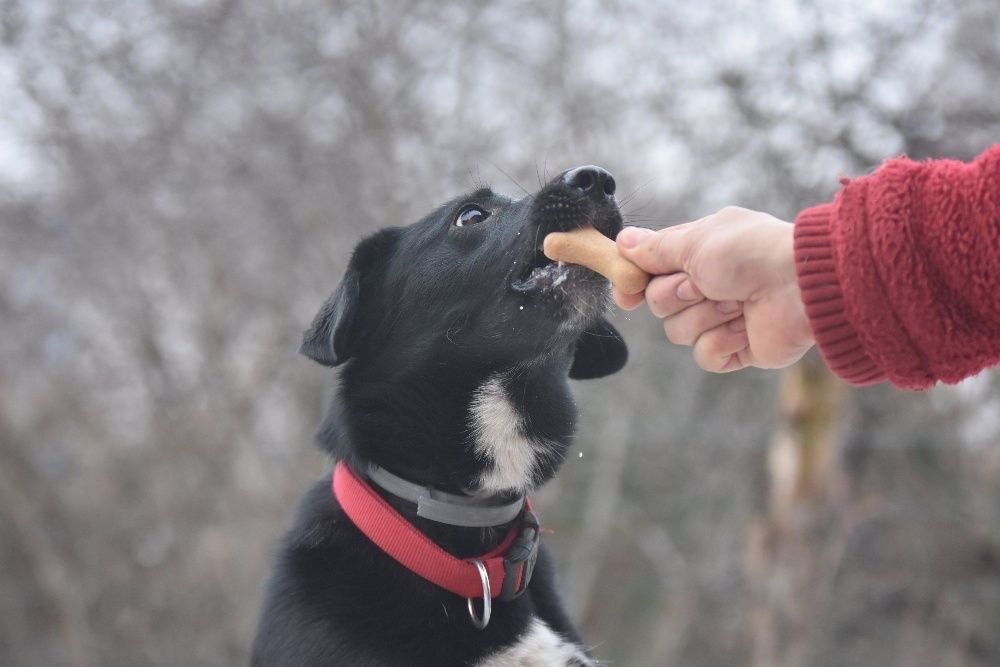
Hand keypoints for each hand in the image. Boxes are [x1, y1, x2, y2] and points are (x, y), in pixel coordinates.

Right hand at [613, 207, 814, 371]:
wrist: (802, 285)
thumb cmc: (749, 253)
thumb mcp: (693, 241)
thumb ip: (655, 248)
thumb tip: (623, 241)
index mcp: (699, 253)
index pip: (653, 271)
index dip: (636, 284)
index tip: (628, 295)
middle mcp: (709, 284)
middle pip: (660, 305)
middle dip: (677, 296)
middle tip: (705, 284)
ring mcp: (724, 317)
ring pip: (679, 332)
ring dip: (704, 317)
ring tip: (735, 304)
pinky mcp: (739, 348)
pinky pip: (706, 356)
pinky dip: (721, 343)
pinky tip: (743, 329)